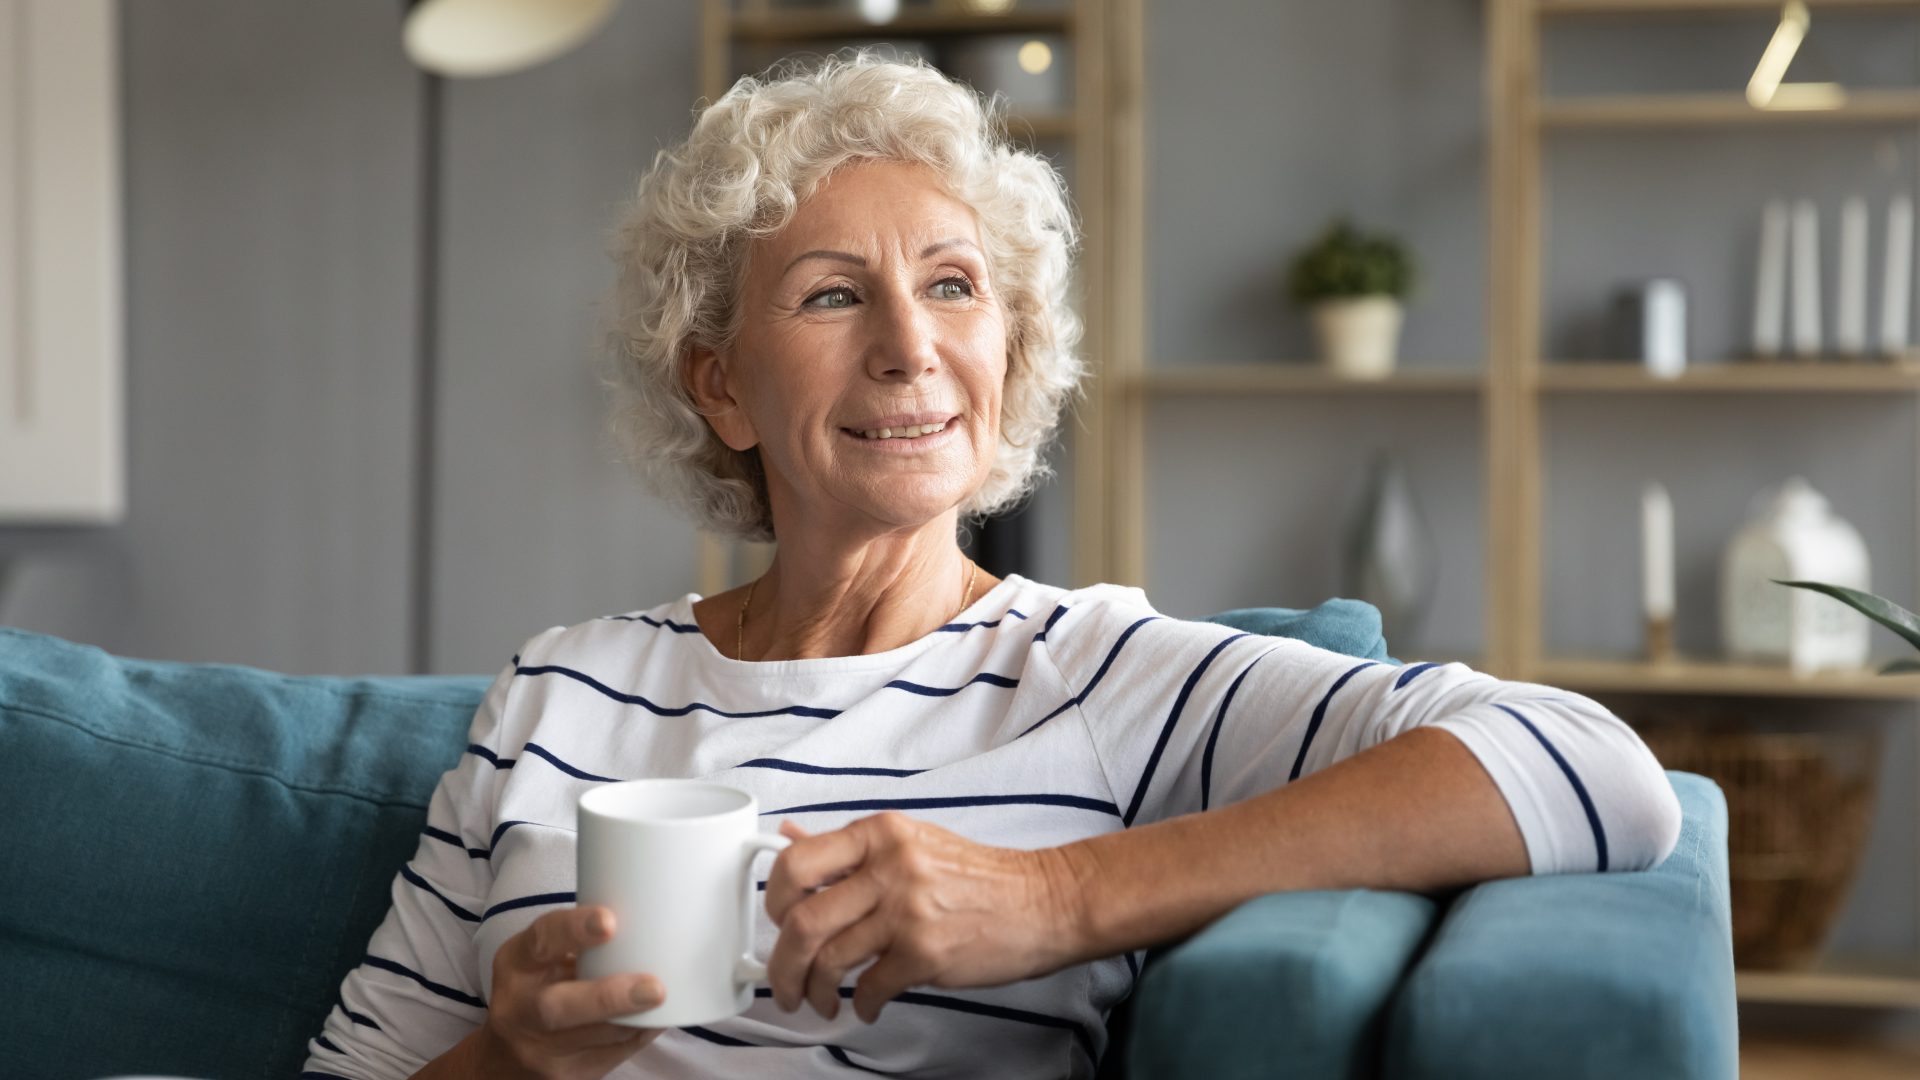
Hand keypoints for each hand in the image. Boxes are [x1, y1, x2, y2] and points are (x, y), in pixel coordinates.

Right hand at [481, 906, 668, 1079]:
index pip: (541, 940)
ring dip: (636, 1019)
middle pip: (558, 1007)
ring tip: (666, 1001)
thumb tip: (650, 912)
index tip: (609, 922)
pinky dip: (639, 1035)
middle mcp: (519, 1008)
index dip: (574, 930)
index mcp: (516, 963)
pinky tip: (657, 1020)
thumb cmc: (539, 988)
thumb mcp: (542, 959)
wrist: (506, 1056)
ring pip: (595, 1037)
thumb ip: (580, 941)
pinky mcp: (563, 1076)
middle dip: (609, 997)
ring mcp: (539, 1049)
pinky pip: (611, 1057)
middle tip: (653, 988)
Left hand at [761, 814, 1083, 1024]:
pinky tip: (865, 1004)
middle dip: (781, 964)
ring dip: (814, 991)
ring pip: (829, 960)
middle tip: (782, 981)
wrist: (1042, 902)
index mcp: (881, 834)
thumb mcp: (909, 842)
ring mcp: (908, 912)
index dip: (773, 900)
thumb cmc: (977, 876)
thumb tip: (789, 837)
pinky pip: (869, 988)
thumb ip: (848, 846)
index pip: (798, 862)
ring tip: (820, 1000)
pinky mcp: (926, 954)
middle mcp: (891, 867)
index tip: (775, 922)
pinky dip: (859, 1005)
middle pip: (803, 920)